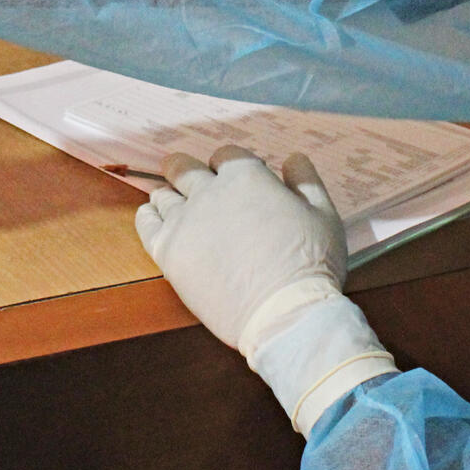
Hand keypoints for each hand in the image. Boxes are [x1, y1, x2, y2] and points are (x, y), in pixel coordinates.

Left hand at [135, 146, 395, 434]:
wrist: (287, 315)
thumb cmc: (311, 266)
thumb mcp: (324, 215)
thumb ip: (306, 181)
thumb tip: (294, 158)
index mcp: (245, 177)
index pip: (225, 155)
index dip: (229, 165)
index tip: (234, 180)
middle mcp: (209, 192)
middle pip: (183, 167)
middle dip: (187, 171)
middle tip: (189, 181)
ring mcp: (184, 220)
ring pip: (163, 194)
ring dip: (170, 197)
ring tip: (178, 208)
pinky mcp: (168, 250)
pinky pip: (145, 222)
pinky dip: (149, 216)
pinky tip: (157, 220)